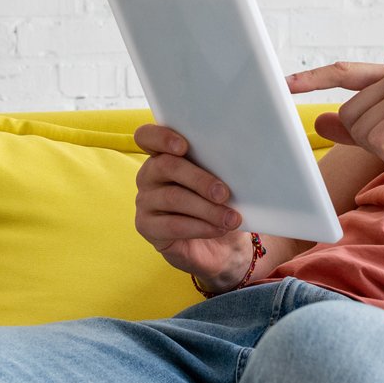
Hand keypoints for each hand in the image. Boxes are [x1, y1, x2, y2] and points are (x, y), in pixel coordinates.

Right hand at [133, 123, 252, 287]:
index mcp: (163, 154)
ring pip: (173, 197)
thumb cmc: (219, 204)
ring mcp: (145, 200)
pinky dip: (200, 227)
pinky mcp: (147, 227)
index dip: (162, 137)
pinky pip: (172, 225)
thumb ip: (219, 166)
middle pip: (166, 166)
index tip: (183, 146)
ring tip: (230, 218)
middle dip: (199, 179)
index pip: (147, 136)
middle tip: (224, 193)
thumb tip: (238, 160)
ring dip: (206, 208)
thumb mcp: (222, 181)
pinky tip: (218, 229)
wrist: (220, 245)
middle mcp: (149, 174)